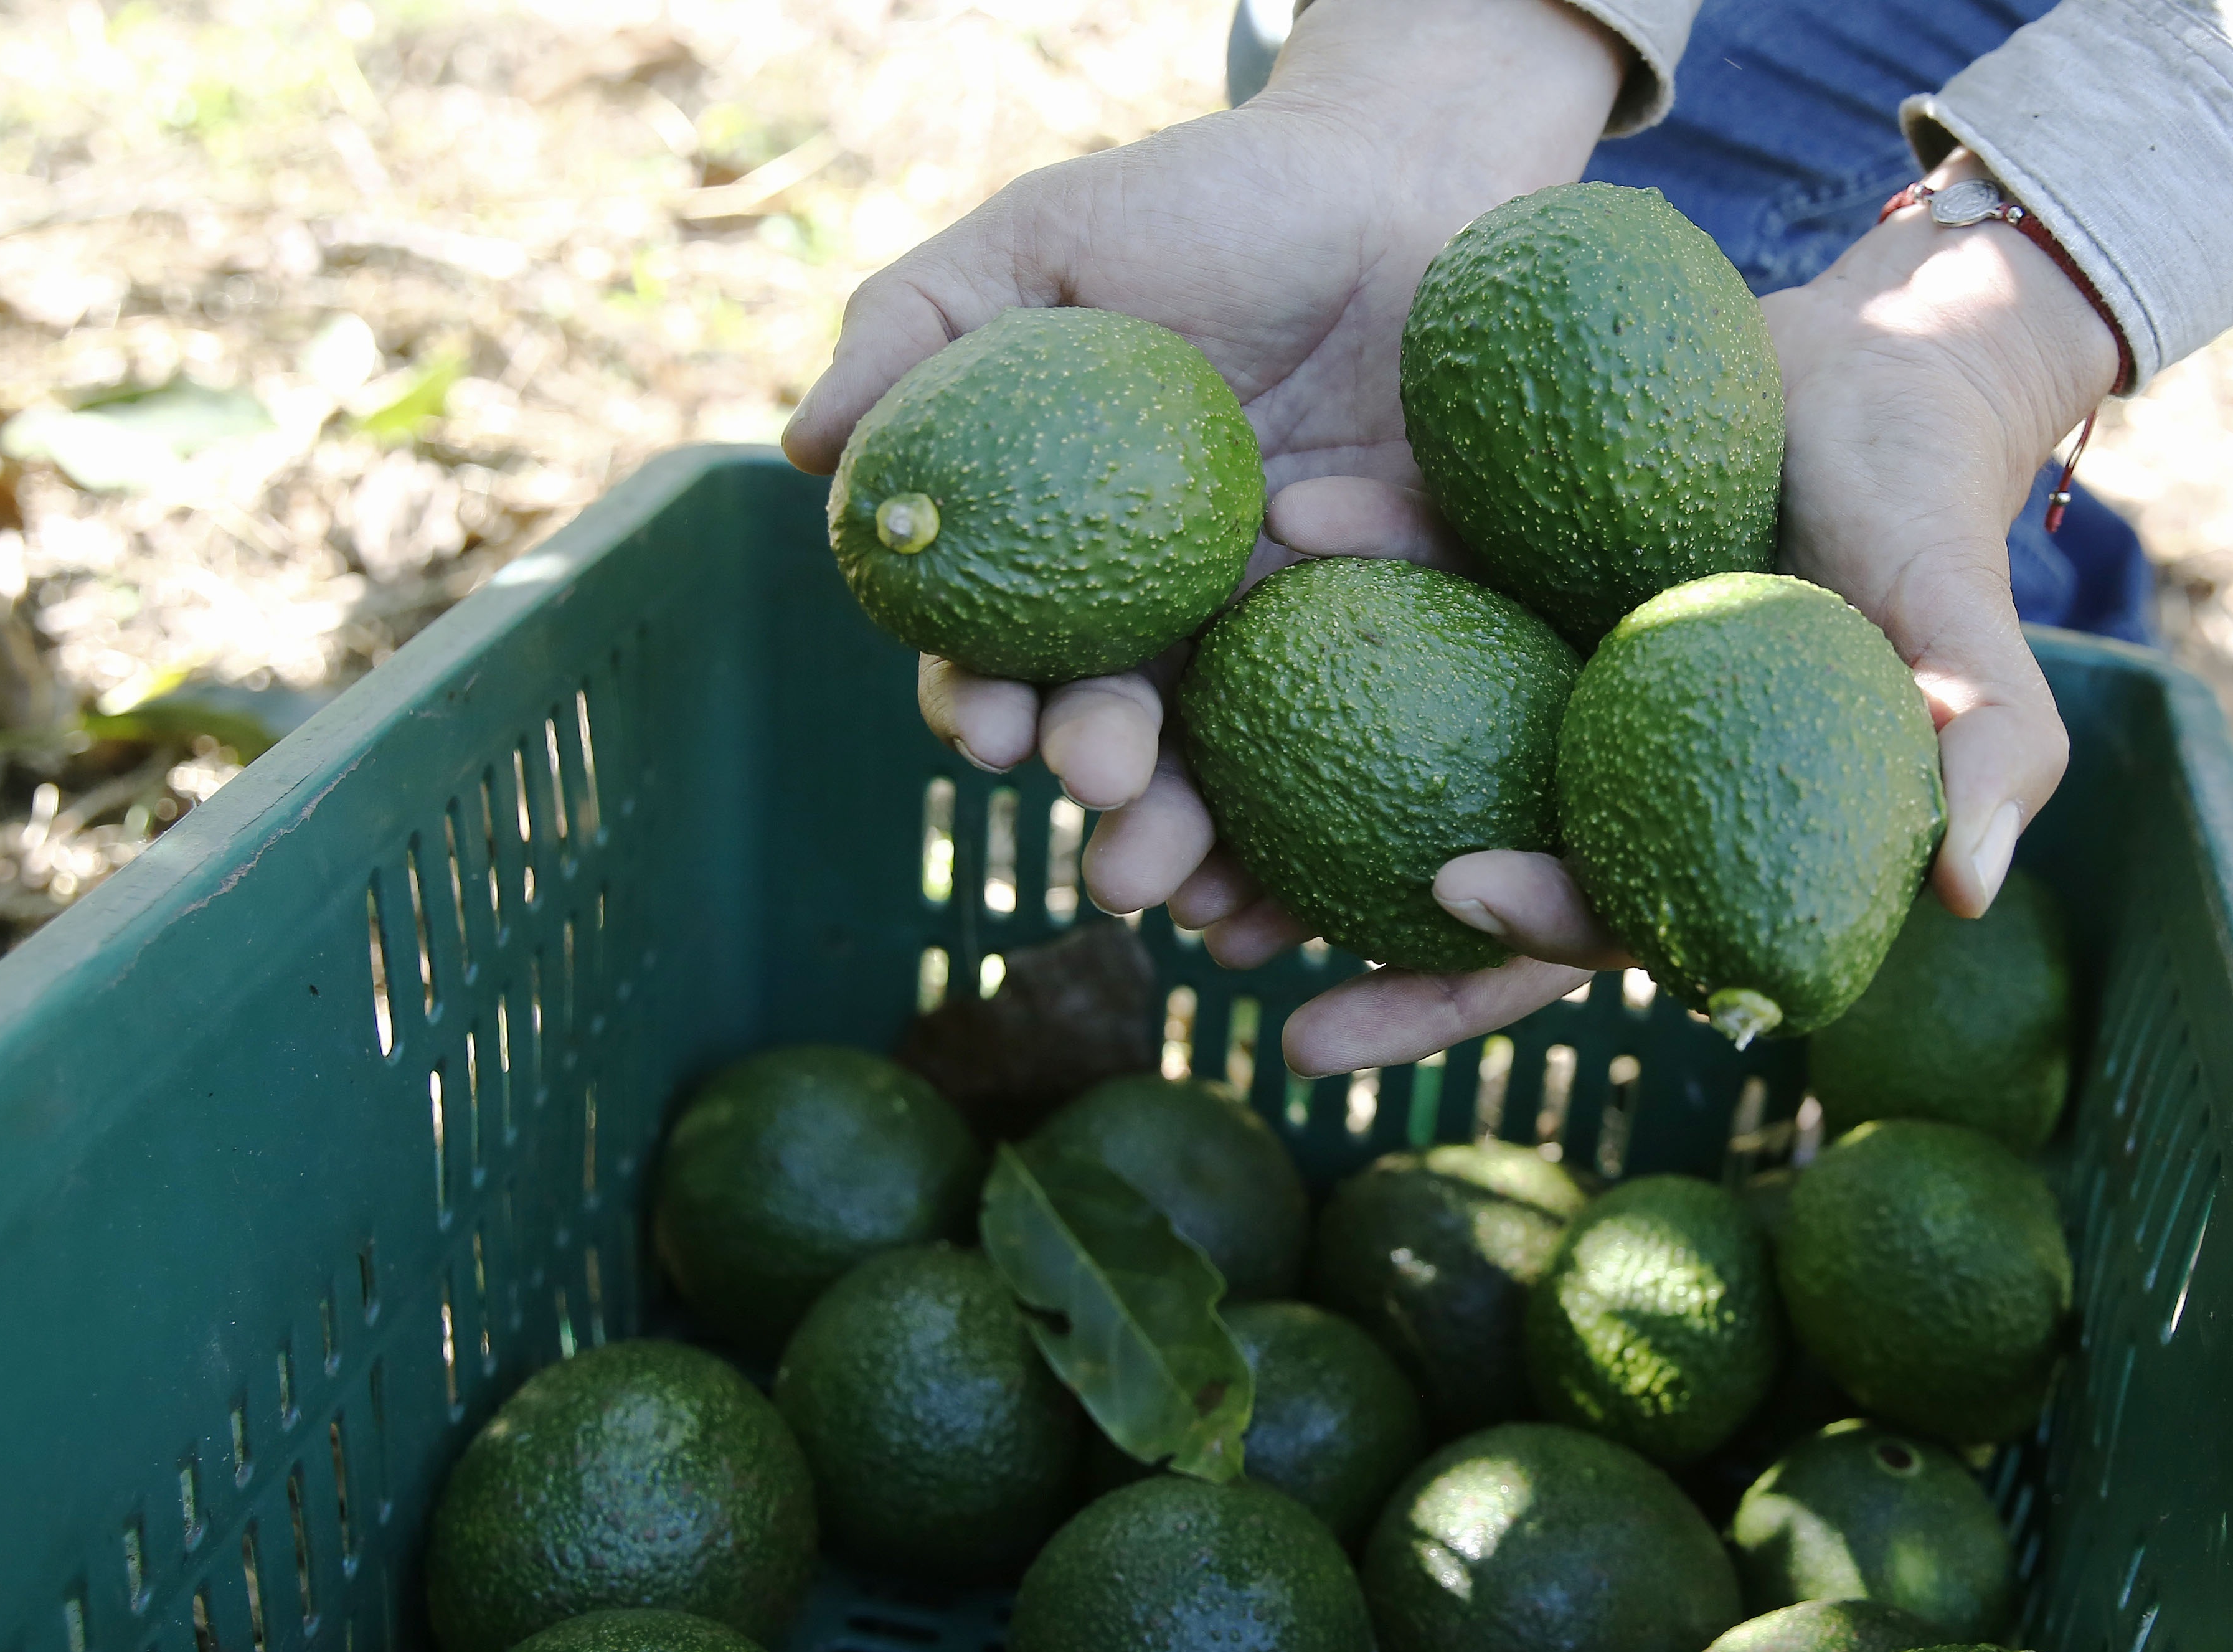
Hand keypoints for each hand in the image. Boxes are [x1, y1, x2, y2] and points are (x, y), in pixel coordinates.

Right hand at [782, 0, 1626, 926]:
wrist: (1409, 178)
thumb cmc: (1211, 203)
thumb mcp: (1044, 243)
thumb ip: (915, 328)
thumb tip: (808, 453)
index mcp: (1082, 549)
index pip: (1011, 653)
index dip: (984, 699)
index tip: (985, 722)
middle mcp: (1184, 620)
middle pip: (1124, 738)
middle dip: (1102, 787)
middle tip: (1104, 795)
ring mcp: (1301, 640)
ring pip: (1241, 776)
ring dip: (1201, 846)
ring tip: (1183, 888)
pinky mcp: (1424, 638)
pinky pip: (1382, 741)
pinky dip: (1334, 831)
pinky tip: (1306, 892)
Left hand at [1261, 155, 2121, 1074]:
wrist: (1871, 370)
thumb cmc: (1929, 516)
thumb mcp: (1965, 627)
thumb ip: (1987, 747)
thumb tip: (1977, 892)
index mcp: (1684, 823)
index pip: (1597, 913)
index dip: (1523, 927)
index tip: (1443, 886)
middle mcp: (1584, 774)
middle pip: (1451, 879)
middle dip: (1341, 934)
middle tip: (1220, 948)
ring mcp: (1523, 684)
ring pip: (1385, 756)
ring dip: (1273, 796)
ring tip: (1158, 811)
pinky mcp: (1485, 584)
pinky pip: (1393, 598)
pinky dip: (1325, 586)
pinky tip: (1240, 576)